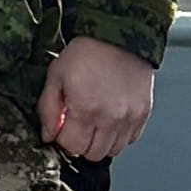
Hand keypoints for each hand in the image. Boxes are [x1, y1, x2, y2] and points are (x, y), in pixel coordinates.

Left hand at [41, 37, 155, 169]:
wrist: (118, 37)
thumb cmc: (86, 53)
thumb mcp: (56, 76)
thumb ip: (48, 110)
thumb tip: (48, 135)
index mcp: (85, 109)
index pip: (71, 147)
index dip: (62, 141)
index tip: (62, 130)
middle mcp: (110, 118)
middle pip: (93, 154)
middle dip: (80, 145)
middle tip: (77, 128)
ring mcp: (129, 118)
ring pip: (113, 151)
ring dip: (100, 143)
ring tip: (94, 124)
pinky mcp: (143, 114)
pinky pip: (130, 140)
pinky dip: (118, 136)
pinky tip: (110, 120)